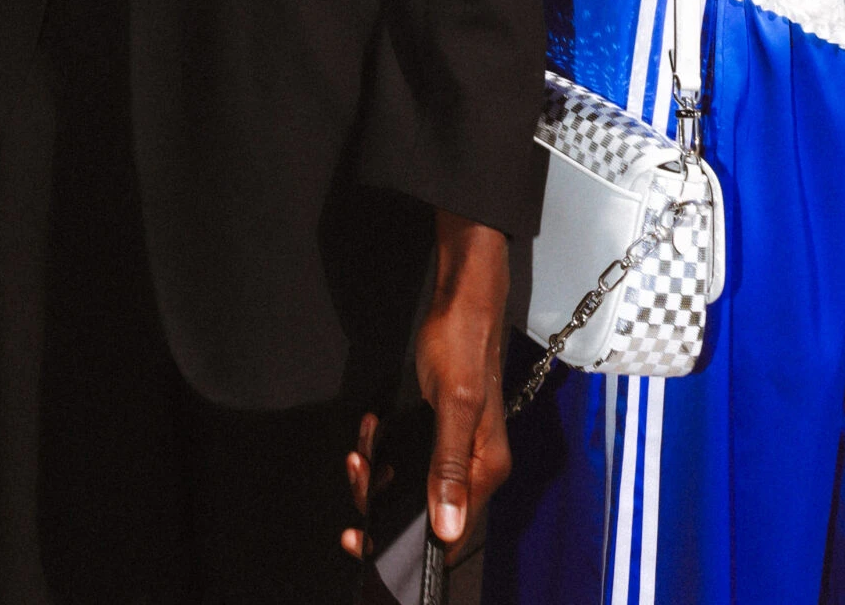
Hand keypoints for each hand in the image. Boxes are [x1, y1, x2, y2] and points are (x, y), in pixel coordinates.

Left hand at [341, 216, 509, 565]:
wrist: (462, 299)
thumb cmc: (463, 342)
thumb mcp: (454, 403)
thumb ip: (448, 466)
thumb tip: (448, 527)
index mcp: (486, 468)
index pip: (450, 533)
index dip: (408, 544)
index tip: (363, 537)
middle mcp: (476, 466)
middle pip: (425, 512)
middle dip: (380, 497)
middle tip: (357, 468)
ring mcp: (458, 450)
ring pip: (411, 485)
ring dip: (378, 470)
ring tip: (360, 448)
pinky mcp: (441, 433)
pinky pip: (408, 458)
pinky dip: (384, 448)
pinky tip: (373, 427)